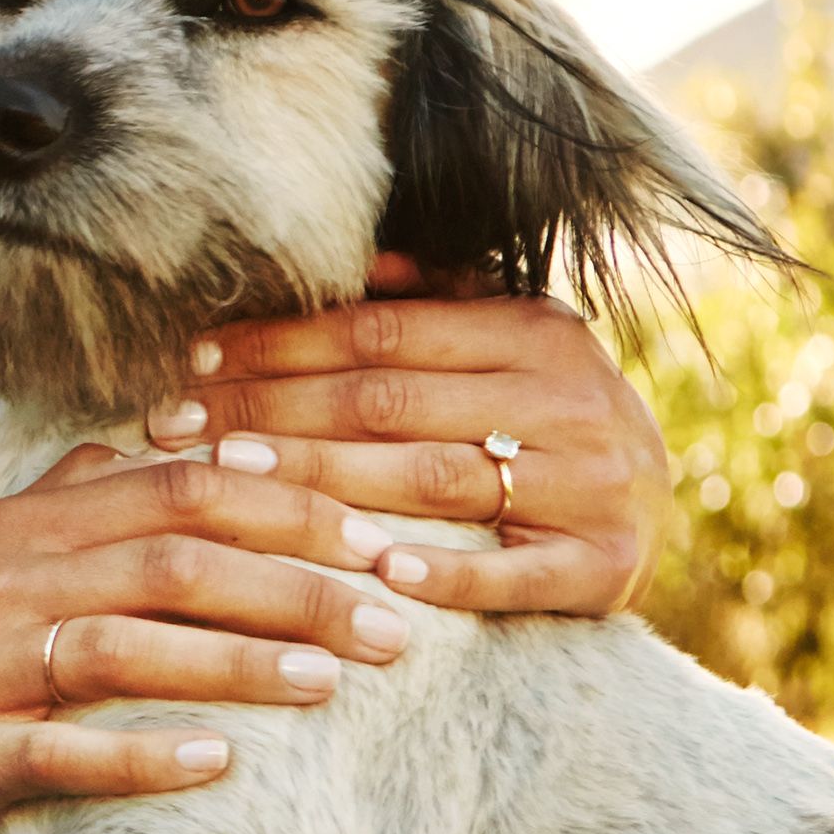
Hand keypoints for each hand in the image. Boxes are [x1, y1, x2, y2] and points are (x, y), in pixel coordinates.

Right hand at [0, 446, 418, 833]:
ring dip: (237, 660)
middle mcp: (11, 581)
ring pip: (124, 646)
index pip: (181, 489)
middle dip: (296, 586)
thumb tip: (188, 438)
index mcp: (32, 524)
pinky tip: (217, 762)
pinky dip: (141, 755)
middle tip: (393, 620)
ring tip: (331, 678)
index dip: (289, 508)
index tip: (377, 540)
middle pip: (172, 560)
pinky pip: (60, 751)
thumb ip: (85, 489)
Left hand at [139, 255, 670, 616]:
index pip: (383, 332)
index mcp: (535, 331)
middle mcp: (567, 397)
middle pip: (390, 401)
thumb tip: (360, 261)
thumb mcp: (510, 346)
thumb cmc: (547, 420)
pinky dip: (448, 573)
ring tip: (236, 479)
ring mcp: (590, 484)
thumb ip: (440, 300)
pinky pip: (513, 571)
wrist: (654, 510)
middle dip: (273, 409)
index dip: (282, 343)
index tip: (193, 358)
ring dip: (325, 478)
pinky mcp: (602, 564)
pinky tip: (380, 572)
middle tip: (180, 426)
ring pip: (433, 476)